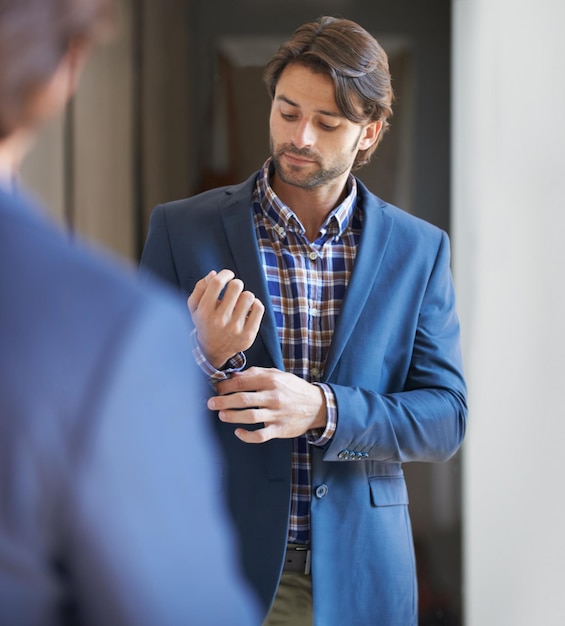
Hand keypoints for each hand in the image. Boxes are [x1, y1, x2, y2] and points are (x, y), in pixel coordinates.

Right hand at [187, 269, 263, 368]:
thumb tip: (214, 274)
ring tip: (240, 302)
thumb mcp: (195, 307)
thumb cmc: (205, 323)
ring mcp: (235, 329)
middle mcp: (219, 320)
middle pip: (236, 286)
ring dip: (245, 295)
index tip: (228, 275)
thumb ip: (200, 288)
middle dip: (236, 284)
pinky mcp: (248, 335)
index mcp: (204, 312)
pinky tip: (249, 308)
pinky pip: (259, 308)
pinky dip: (255, 304)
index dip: (225, 274)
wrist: (213, 351)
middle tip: (234, 291)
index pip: (217, 283)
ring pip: (249, 296)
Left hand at [207, 367, 326, 442]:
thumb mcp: (278, 374)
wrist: (317, 406)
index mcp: (271, 381)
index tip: (217, 388)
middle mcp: (273, 397)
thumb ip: (256, 373)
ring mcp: (276, 414)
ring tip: (221, 415)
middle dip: (223, 401)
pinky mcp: (279, 429)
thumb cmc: (294, 389)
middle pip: (242, 399)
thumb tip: (234, 375)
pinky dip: (246, 435)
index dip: (225, 386)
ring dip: (231, 416)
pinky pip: (260, 435)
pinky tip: (238, 432)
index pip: (242, 382)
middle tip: (211, 403)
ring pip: (249, 417)